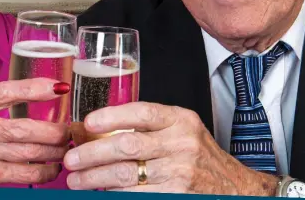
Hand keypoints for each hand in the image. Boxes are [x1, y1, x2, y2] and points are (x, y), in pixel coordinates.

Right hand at [0, 78, 70, 185]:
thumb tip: (41, 90)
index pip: (6, 91)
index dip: (35, 88)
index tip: (59, 87)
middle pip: (25, 128)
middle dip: (55, 130)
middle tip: (69, 129)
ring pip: (29, 152)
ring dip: (55, 151)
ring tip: (66, 146)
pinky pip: (25, 174)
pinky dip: (45, 171)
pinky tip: (53, 166)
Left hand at [63, 102, 278, 195]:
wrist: (234, 187)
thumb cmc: (197, 154)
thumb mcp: (179, 130)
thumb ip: (146, 127)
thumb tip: (95, 130)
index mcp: (179, 120)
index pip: (141, 113)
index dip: (111, 117)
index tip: (87, 123)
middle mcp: (181, 144)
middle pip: (127, 146)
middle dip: (93, 153)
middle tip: (71, 159)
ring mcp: (180, 172)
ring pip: (127, 175)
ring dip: (96, 179)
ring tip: (76, 180)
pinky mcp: (176, 195)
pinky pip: (136, 196)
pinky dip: (114, 195)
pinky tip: (100, 192)